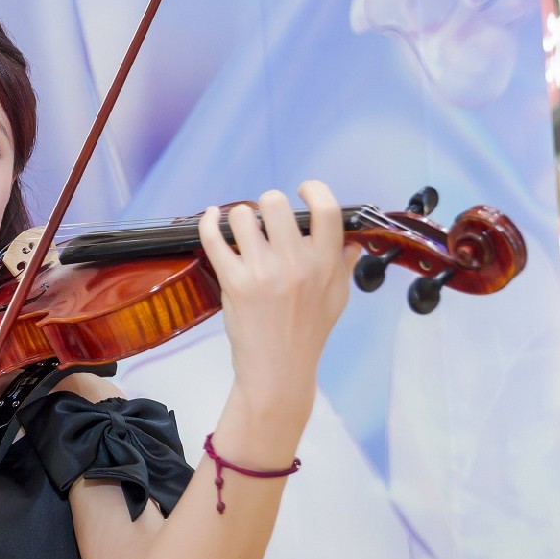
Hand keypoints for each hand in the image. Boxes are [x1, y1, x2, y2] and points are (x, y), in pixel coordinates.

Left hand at [196, 179, 359, 419]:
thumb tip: (351, 241)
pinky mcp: (234, 282)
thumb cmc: (309, 333)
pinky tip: (211, 216)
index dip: (313, 189)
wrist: (279, 369)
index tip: (303, 189)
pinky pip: (214, 238)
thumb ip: (343, 265)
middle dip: (268, 205)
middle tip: (266, 219)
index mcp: (326, 264)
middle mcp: (296, 263)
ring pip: (242, 217)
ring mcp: (263, 272)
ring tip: (242, 231)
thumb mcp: (337, 298)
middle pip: (276, 204)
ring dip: (239, 218)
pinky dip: (208, 222)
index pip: (326, 210)